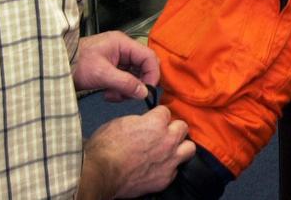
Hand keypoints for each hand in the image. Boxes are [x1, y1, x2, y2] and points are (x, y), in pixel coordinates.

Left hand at [75, 32, 158, 102]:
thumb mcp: (102, 74)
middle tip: (128, 96)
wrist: (55, 68)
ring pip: (133, 76)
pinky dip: (119, 90)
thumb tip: (144, 93)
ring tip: (112, 95)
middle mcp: (122, 49)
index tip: (147, 91)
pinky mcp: (111, 69)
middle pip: (142, 67)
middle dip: (137, 84)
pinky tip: (107, 94)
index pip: (148, 57)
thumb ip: (125, 83)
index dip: (152, 74)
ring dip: (126, 89)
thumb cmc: (77, 65)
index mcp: (123, 44)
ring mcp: (116, 59)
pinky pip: (123, 80)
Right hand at [80, 107, 194, 198]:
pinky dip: (168, 168)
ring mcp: (169, 160)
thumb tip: (143, 122)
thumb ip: (139, 121)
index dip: (157, 116)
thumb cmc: (105, 148)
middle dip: (173, 128)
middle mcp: (168, 140)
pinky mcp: (165, 178)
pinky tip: (158, 168)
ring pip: (189, 148)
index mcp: (156, 123)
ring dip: (180, 147)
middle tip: (163, 134)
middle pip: (182, 127)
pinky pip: (175, 170)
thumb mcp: (120, 123)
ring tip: (169, 150)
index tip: (152, 120)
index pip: (166, 111)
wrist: (101, 173)